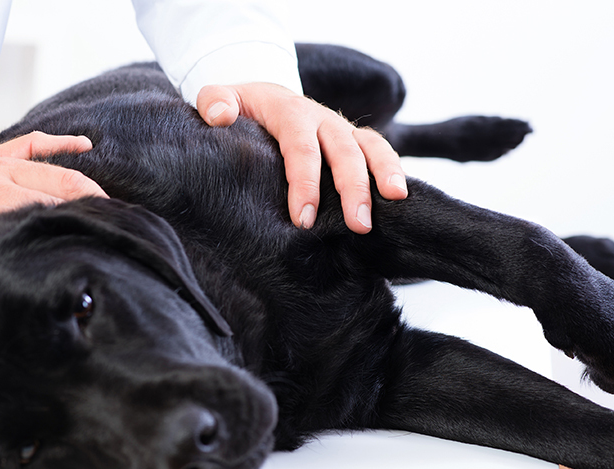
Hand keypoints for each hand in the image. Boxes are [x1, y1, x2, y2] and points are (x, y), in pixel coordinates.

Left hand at [197, 83, 407, 232]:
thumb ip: (214, 102)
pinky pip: (379, 151)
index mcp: (289, 111)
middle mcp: (321, 118)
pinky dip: (393, 170)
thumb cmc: (240, 109)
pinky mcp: (354, 139)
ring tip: (396, 203)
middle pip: (343, 151)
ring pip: (370, 147)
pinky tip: (401, 199)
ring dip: (385, 173)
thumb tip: (219, 116)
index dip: (304, 183)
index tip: (303, 219)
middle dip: (353, 188)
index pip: (300, 148)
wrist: (263, 97)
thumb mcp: (220, 98)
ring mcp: (341, 128)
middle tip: (359, 225)